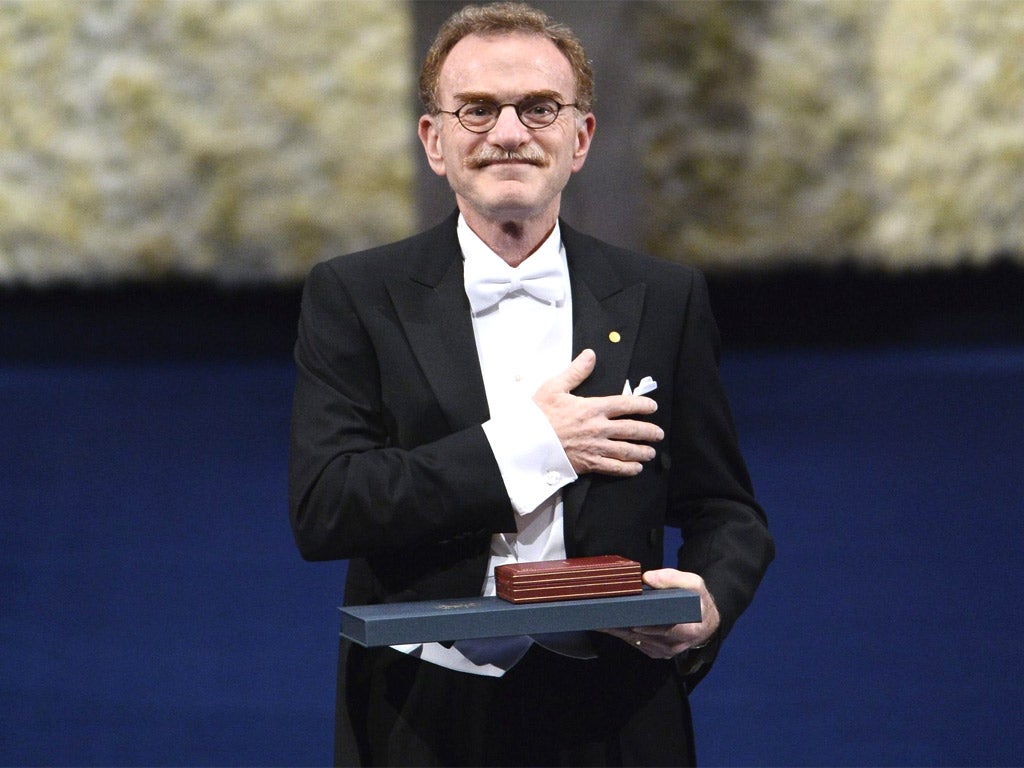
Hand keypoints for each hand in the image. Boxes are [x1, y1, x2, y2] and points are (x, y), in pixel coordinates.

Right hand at [532, 349, 662, 476]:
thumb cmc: (538, 414)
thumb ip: (576, 371)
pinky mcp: (589, 464)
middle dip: (649, 432)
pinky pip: (613, 468)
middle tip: (659, 433)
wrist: (525, 442)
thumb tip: (590, 354)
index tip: (652, 407)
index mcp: (593, 407)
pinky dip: (627, 469)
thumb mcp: (554, 387)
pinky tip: (635, 468)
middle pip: (632, 430)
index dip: (642, 405)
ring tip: (651, 452)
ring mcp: (595, 447)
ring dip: (642, 451)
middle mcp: (599, 428)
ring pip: (627, 450)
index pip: (626, 405)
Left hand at [602, 569, 720, 658]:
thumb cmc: (698, 600)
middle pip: (644, 635)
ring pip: (636, 640)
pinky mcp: (656, 652)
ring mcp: (665, 651)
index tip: (626, 618)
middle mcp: (676, 644)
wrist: (705, 621)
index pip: (663, 629)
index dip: (644, 624)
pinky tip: (609, 624)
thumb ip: (672, 578)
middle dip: (623, 625)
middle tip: (604, 614)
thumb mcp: (694, 584)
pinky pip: (635, 643)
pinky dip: (622, 633)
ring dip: (618, 630)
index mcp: (689, 630)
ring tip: (601, 617)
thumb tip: (646, 578)